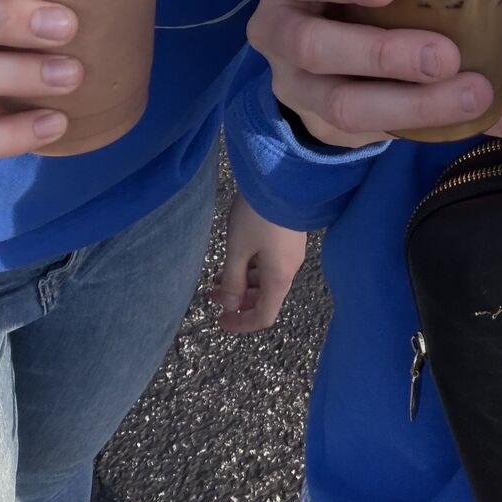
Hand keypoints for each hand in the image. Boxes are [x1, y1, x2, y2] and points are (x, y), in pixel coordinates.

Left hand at [212, 199, 306, 331]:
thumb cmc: (257, 216)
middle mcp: (289, 269)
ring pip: (265, 278)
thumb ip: (233, 281)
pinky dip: (251, 266)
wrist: (282, 177)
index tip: (220, 320)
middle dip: (237, 300)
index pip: (264, 316)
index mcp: (279, 278)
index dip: (241, 324)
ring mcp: (290, 252)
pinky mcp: (288, 236)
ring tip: (217, 274)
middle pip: (265, 298)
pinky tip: (235, 257)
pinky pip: (269, 262)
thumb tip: (230, 307)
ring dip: (242, 282)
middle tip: (212, 294)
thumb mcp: (238, 249)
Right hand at [245, 0, 501, 148]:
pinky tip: (484, 122)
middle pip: (320, 48)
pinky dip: (435, 129)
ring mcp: (299, 90)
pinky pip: (376, 136)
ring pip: (345, 106)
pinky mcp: (329, 131)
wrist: (310, 58)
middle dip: (385, 54)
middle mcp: (282, 36)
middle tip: (446, 56)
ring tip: (476, 97)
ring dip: (415, 104)